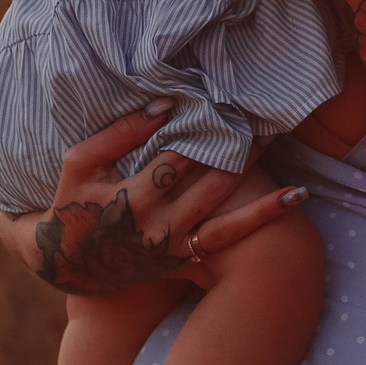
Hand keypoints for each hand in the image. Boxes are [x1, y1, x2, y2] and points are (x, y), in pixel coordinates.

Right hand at [0, 101, 304, 293]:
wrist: (68, 264)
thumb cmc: (72, 203)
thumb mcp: (80, 164)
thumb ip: (119, 133)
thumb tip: (166, 104)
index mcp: (131, 199)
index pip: (176, 155)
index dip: (203, 127)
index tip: (226, 99)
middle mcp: (160, 225)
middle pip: (208, 177)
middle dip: (234, 144)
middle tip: (262, 112)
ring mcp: (177, 242)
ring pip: (225, 202)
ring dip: (254, 169)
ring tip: (275, 136)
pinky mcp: (188, 254)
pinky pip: (232, 235)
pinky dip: (265, 214)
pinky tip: (298, 194)